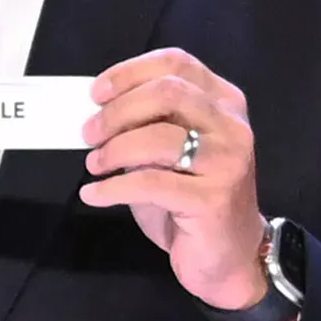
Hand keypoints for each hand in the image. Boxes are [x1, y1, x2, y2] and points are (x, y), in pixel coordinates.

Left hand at [78, 48, 289, 320]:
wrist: (228, 257)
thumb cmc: (192, 202)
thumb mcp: (171, 154)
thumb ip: (147, 126)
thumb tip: (96, 113)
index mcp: (224, 102)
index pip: (176, 63)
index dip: (130, 73)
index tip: (96, 93)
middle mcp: (232, 125)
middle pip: (167, 93)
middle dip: (118, 111)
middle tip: (89, 134)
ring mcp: (228, 161)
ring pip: (158, 137)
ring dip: (114, 149)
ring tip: (95, 165)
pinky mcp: (213, 198)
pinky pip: (150, 184)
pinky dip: (112, 188)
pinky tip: (94, 195)